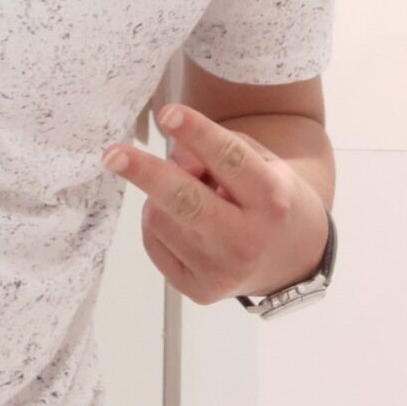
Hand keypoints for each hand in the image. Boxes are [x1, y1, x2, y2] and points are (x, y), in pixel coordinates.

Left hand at [101, 104, 328, 304]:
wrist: (293, 261)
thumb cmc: (271, 199)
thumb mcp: (261, 161)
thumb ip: (220, 147)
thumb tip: (172, 156)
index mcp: (271, 199)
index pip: (230, 160)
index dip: (197, 134)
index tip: (167, 113)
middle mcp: (247, 240)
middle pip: (185, 201)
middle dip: (144, 173)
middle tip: (112, 154)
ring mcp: (221, 271)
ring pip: (160, 220)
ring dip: (157, 197)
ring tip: (185, 195)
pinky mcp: (199, 291)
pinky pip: (154, 244)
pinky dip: (157, 223)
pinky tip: (181, 223)